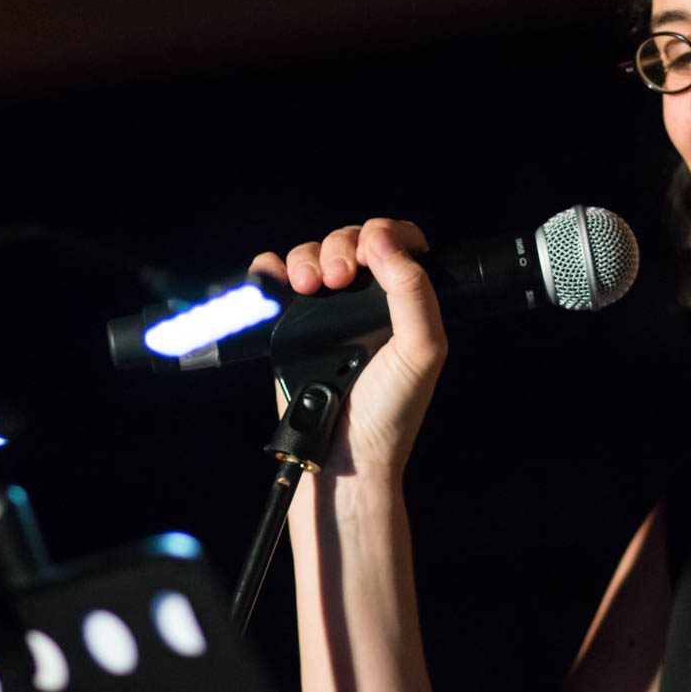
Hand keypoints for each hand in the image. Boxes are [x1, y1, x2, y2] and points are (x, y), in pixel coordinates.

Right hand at [250, 219, 446, 482]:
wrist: (345, 457)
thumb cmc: (391, 411)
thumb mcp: (421, 349)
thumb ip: (413, 292)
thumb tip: (383, 241)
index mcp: (405, 301)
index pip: (399, 242)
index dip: (385, 234)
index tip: (372, 253)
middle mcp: (366, 302)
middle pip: (350, 241)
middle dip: (341, 246)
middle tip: (338, 280)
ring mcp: (326, 313)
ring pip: (312, 255)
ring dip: (306, 258)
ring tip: (308, 288)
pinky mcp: (289, 328)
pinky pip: (273, 282)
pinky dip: (269, 270)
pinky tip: (275, 280)